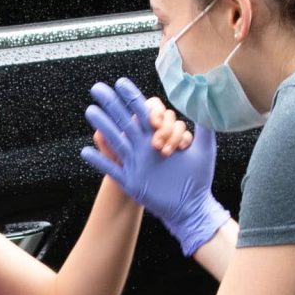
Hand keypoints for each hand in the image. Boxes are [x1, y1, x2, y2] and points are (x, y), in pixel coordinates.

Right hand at [80, 77, 230, 255]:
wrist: (191, 206)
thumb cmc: (198, 179)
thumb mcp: (204, 151)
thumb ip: (205, 129)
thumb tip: (208, 105)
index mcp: (159, 136)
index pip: (143, 112)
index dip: (132, 98)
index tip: (126, 89)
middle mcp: (143, 146)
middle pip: (124, 120)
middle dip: (111, 103)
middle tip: (97, 88)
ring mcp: (135, 162)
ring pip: (115, 140)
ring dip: (103, 125)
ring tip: (91, 111)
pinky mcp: (131, 181)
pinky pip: (111, 169)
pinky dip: (100, 161)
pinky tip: (86, 151)